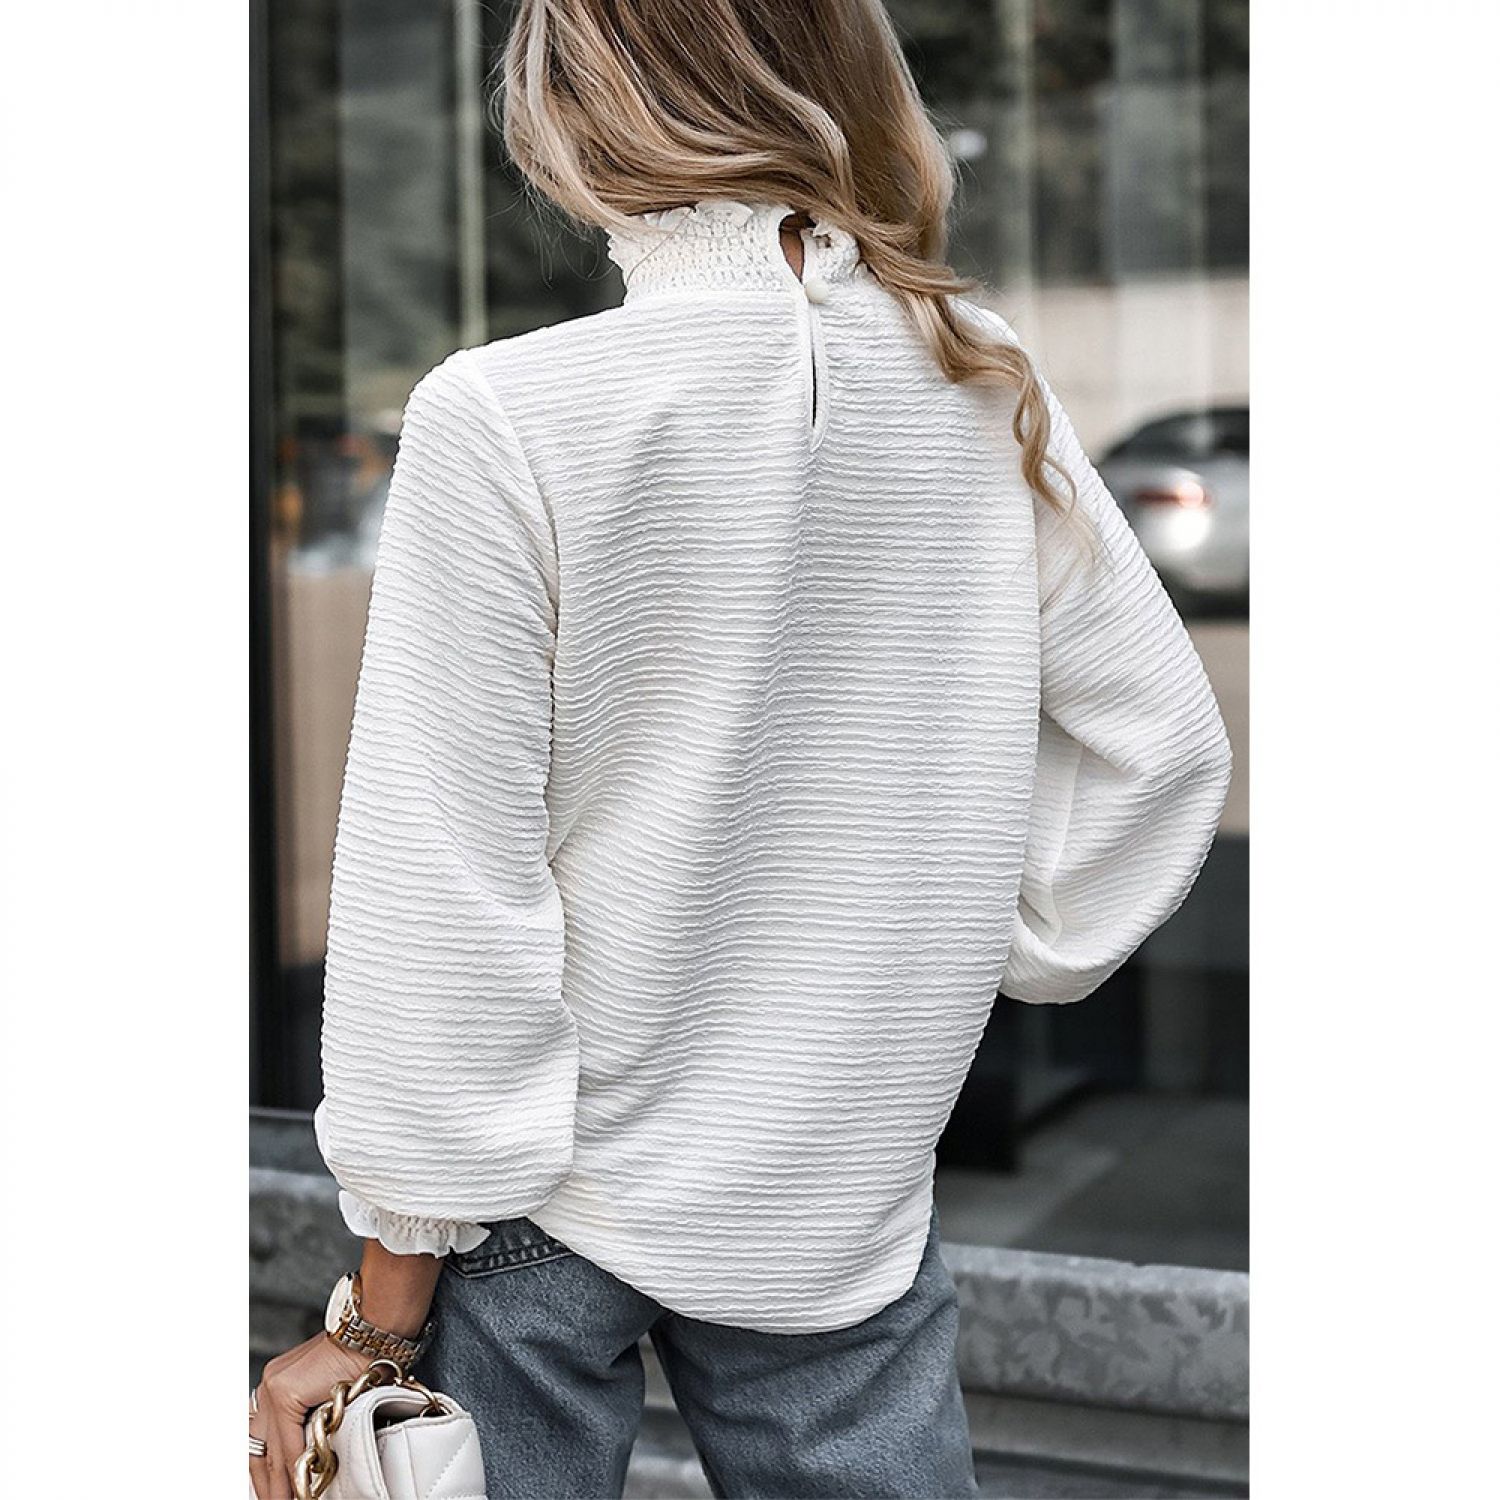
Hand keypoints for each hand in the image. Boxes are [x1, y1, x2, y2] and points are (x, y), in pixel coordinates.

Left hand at [249, 1332, 368, 1499]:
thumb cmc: (361, 1360)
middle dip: (266, 1483)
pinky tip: (302, 1485)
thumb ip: (311, 1419)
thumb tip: (310, 1457)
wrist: (373, 1334)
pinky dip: (295, 1467)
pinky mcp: (285, 1392)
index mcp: (278, 1383)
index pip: (261, 1437)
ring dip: (278, 1483)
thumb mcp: (327, 1395)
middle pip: (258, 1447)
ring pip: (270, 1450)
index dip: (264, 1470)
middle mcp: (270, 1384)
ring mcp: (273, 1387)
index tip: (272, 1491)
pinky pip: (287, 1443)